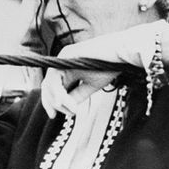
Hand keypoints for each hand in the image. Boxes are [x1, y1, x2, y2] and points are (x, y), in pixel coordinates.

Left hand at [40, 22, 162, 117]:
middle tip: (66, 114)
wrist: (121, 52)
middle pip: (47, 86)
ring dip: (58, 101)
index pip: (51, 88)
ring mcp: (62, 57)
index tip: (55, 116)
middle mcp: (61, 62)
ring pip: (50, 84)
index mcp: (66, 69)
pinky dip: (60, 94)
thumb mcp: (91, 85)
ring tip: (73, 110)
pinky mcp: (66, 54)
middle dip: (52, 103)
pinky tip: (71, 104)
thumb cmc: (110, 66)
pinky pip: (55, 78)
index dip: (50, 103)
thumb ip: (77, 95)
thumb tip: (66, 109)